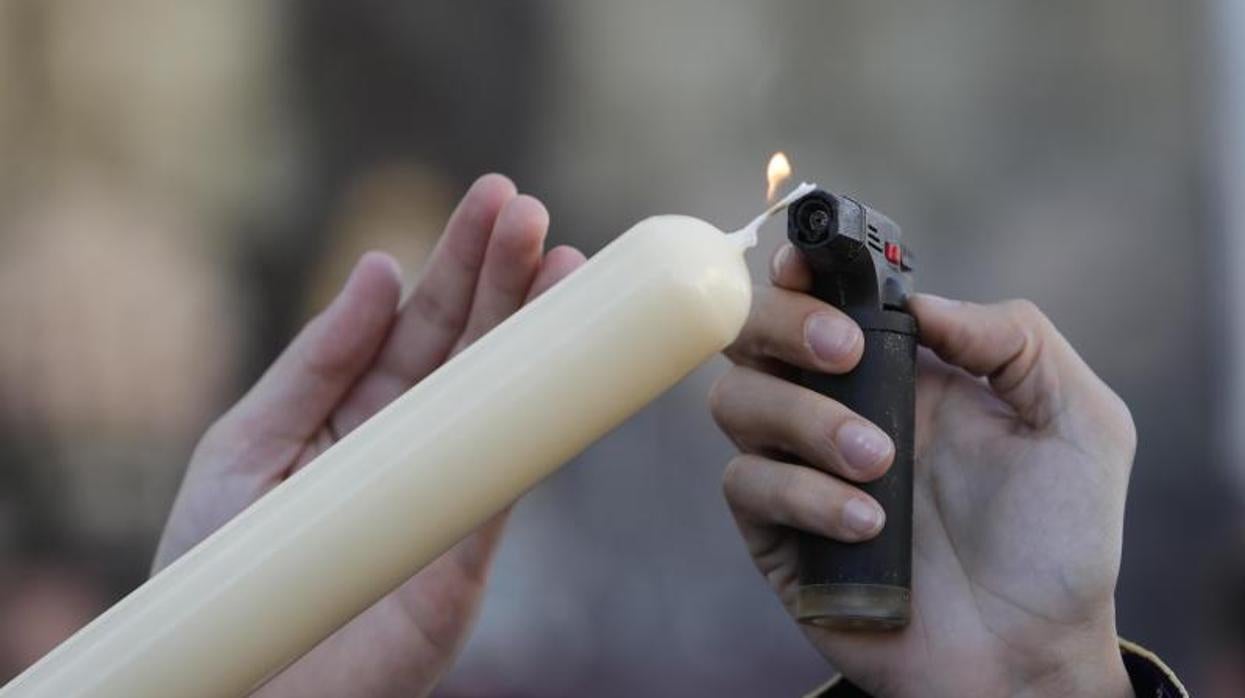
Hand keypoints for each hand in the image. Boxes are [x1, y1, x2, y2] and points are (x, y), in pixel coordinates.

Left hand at [154, 175, 585, 696]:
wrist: (234, 679)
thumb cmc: (218, 568)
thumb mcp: (245, 446)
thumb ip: (313, 363)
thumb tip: (378, 268)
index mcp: (355, 407)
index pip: (419, 320)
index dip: (457, 260)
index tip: (495, 199)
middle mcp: (412, 439)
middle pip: (470, 345)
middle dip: (504, 278)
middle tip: (534, 214)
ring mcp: (447, 489)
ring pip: (503, 397)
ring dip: (537, 333)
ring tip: (565, 264)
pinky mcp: (468, 549)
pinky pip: (512, 475)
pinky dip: (543, 420)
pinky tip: (565, 363)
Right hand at [709, 244, 1135, 696]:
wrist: (1029, 653)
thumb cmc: (1058, 540)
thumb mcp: (1079, 422)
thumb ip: (1016, 340)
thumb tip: (923, 303)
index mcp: (898, 370)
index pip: (821, 295)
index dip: (800, 267)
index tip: (809, 262)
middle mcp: (837, 407)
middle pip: (752, 330)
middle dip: (781, 322)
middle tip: (841, 353)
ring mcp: (801, 468)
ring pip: (736, 401)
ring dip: (803, 419)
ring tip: (878, 463)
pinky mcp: (777, 532)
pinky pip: (749, 484)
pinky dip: (803, 494)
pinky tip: (867, 524)